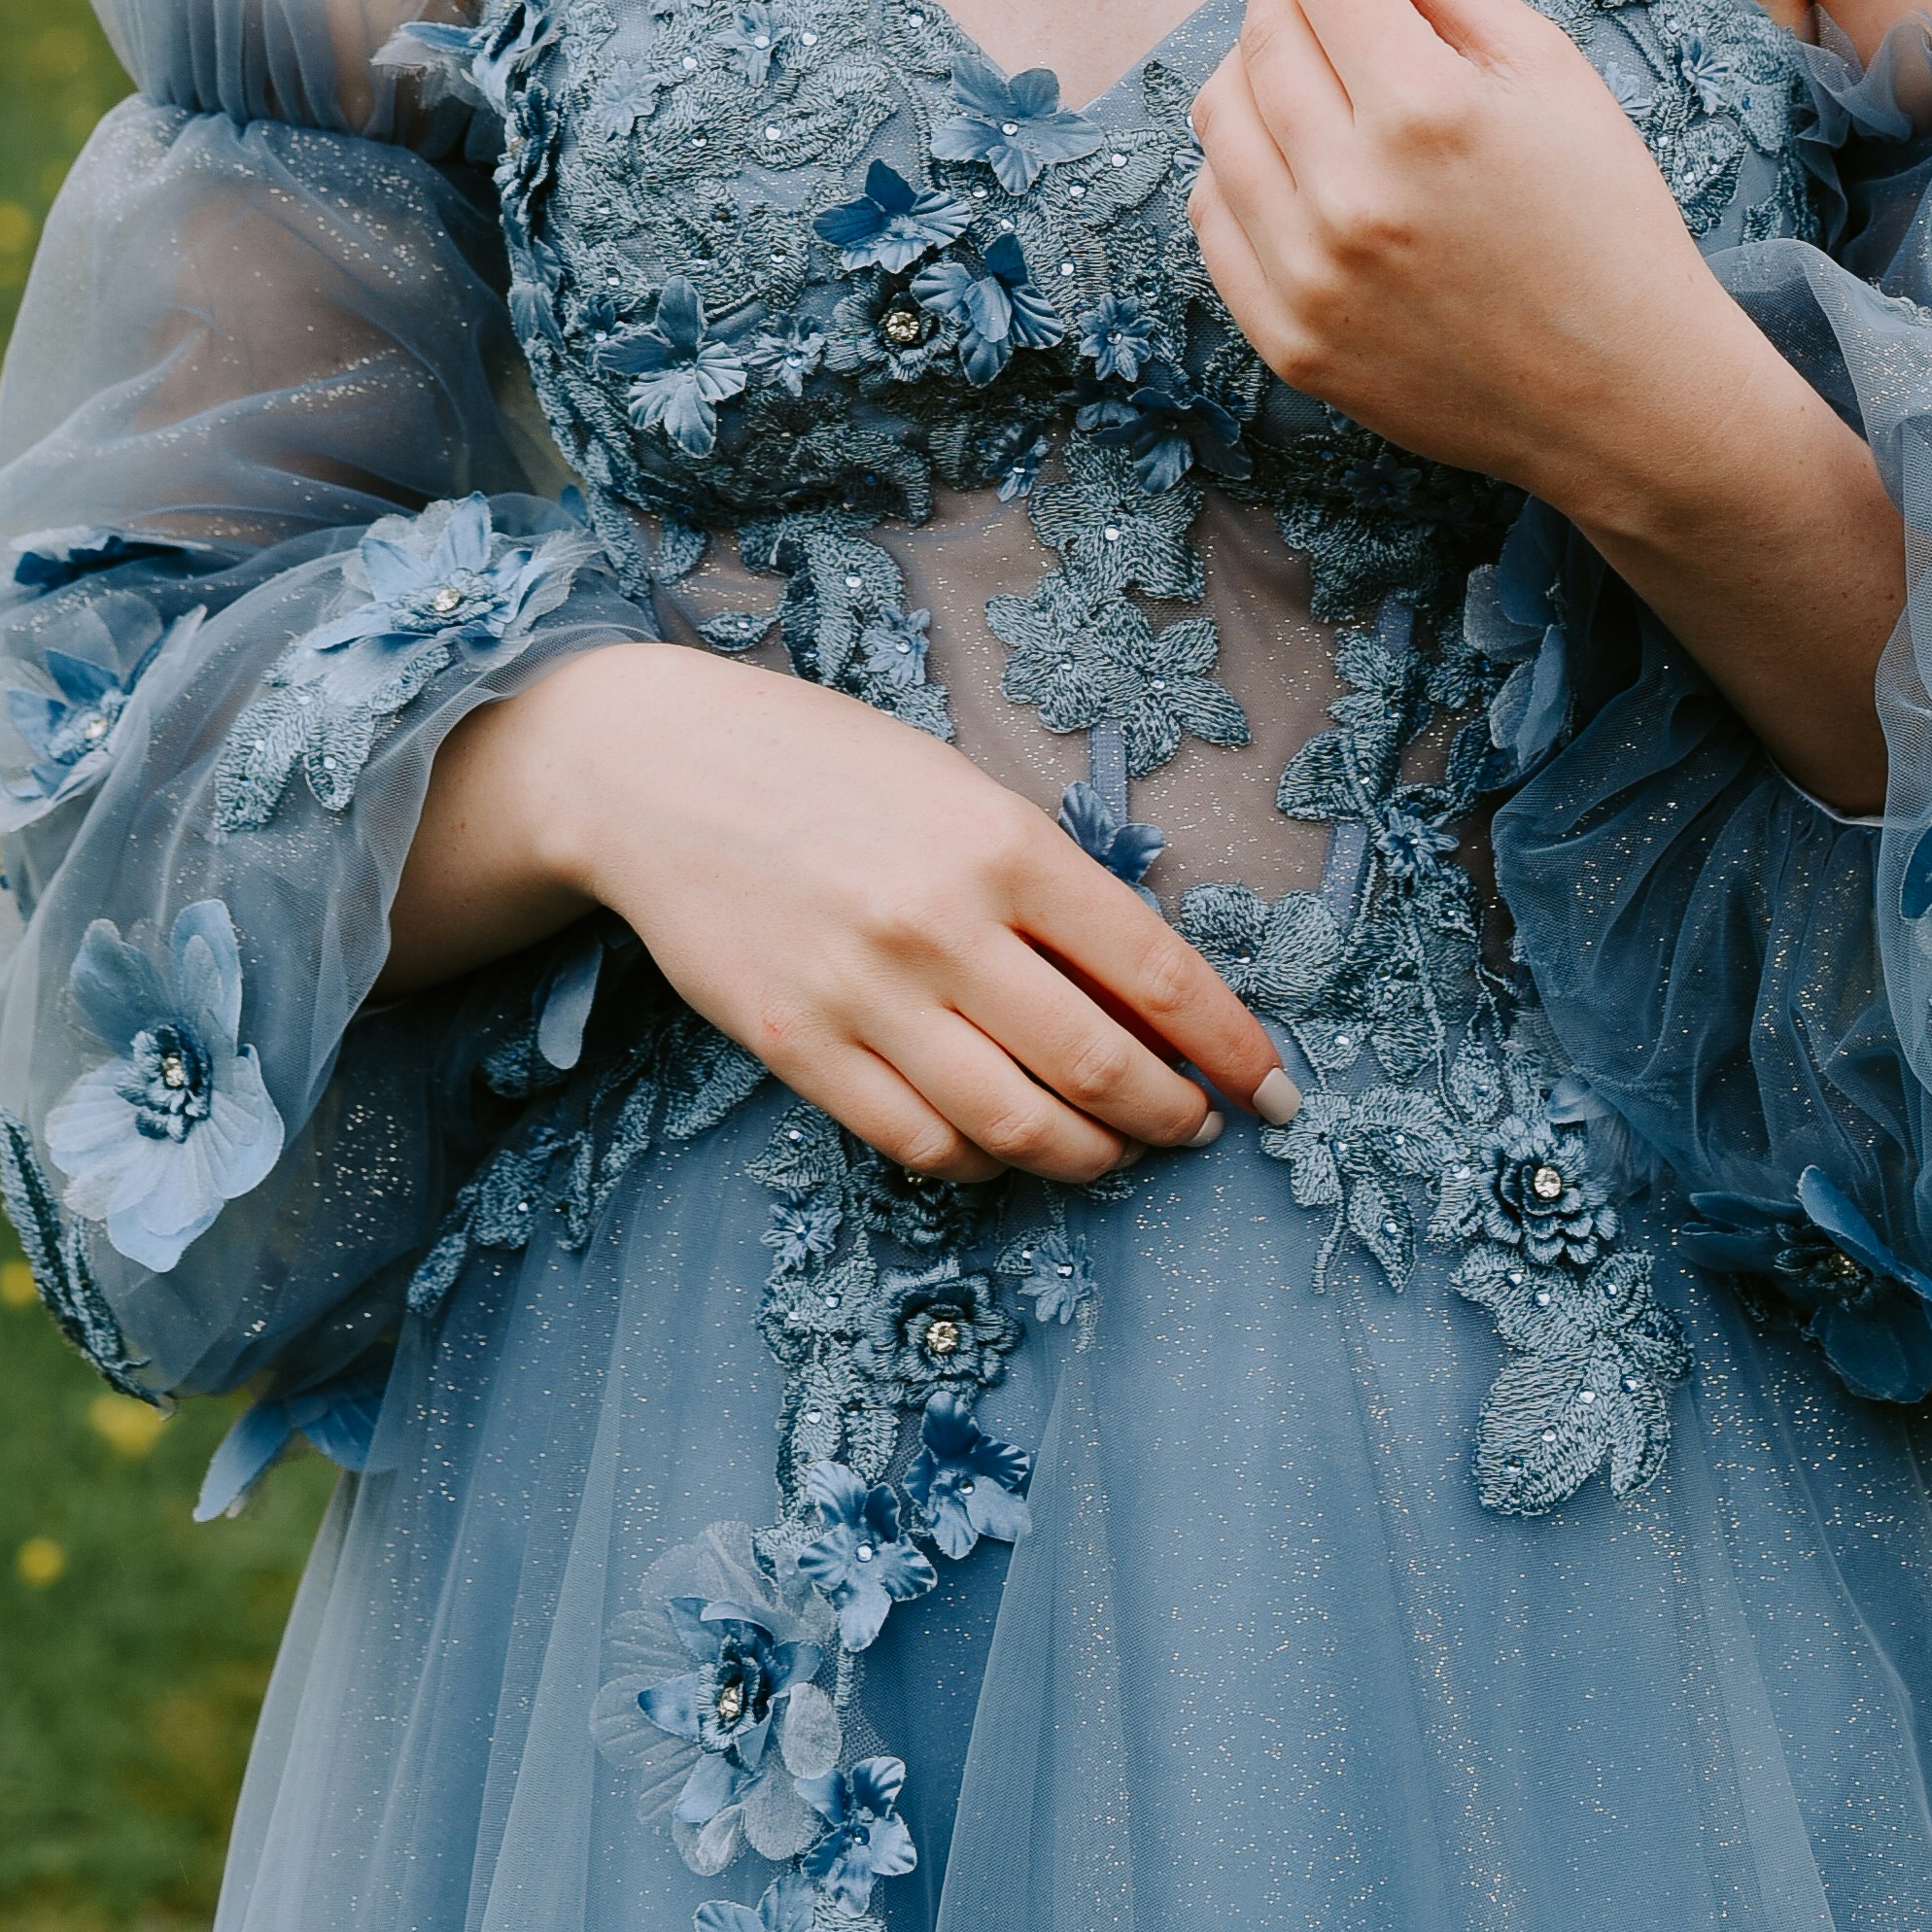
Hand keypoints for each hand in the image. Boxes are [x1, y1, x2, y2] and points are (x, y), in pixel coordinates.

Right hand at [396, 639, 1295, 1187]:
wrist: (661, 773)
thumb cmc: (829, 768)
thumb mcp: (960, 792)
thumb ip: (1047, 885)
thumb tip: (1148, 992)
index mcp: (1002, 843)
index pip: (1156, 971)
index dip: (1229, 1043)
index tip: (1271, 1087)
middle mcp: (943, 925)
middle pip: (1097, 1064)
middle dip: (1170, 1114)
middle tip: (1198, 1128)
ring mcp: (866, 996)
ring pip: (1014, 1124)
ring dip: (1087, 1154)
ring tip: (1116, 1149)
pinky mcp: (799, 1048)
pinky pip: (918, 1142)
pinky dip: (983, 1163)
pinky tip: (1007, 1148)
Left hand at [1187, 0, 1904, 808]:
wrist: (1627, 393)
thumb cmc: (1604, 214)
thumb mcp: (1546, 67)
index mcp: (1427, 110)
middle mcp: (1351, 193)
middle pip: (1261, 32)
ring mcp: (1308, 275)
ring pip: (1220, 117)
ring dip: (1255, 64)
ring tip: (1318, 64)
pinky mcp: (1286, 338)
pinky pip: (1212, 211)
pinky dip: (1243, 160)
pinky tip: (1303, 153)